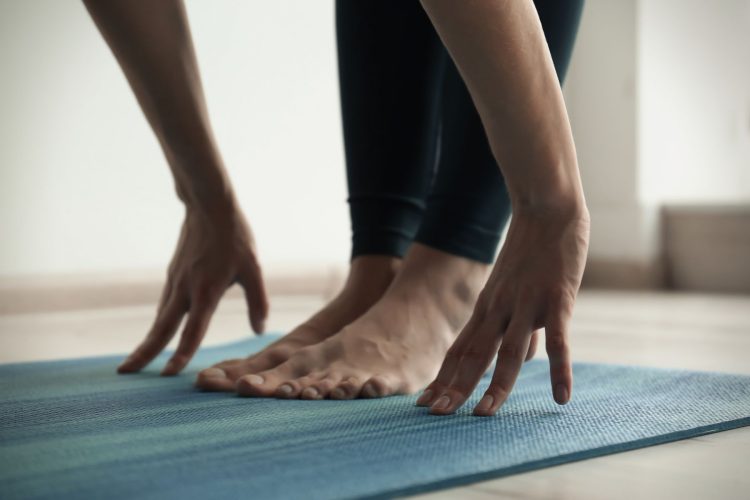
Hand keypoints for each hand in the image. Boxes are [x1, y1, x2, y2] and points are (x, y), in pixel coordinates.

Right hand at [118, 206, 267, 374]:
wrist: (209, 205)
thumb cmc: (235, 237)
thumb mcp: (253, 269)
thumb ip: (257, 302)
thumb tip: (260, 330)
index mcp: (206, 292)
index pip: (192, 331)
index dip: (181, 355)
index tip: (168, 375)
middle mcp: (185, 289)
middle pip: (162, 328)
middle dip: (143, 353)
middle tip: (124, 373)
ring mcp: (175, 280)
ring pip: (160, 316)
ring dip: (148, 339)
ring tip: (135, 360)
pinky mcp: (173, 272)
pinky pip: (164, 303)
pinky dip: (159, 321)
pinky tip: (159, 329)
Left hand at [418, 207, 589, 414]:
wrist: (546, 207)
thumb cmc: (531, 249)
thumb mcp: (513, 289)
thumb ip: (517, 326)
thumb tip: (525, 361)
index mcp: (487, 308)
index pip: (459, 350)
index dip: (443, 377)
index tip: (427, 403)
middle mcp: (499, 310)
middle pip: (473, 355)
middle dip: (455, 386)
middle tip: (437, 415)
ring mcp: (526, 305)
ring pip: (507, 352)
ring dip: (495, 385)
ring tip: (483, 415)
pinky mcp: (556, 299)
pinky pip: (558, 340)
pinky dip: (558, 370)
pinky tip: (561, 397)